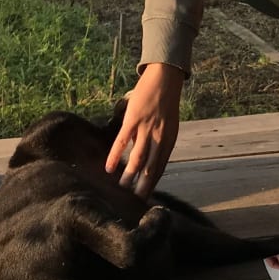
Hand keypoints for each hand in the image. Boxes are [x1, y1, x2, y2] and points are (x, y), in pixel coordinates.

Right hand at [105, 63, 183, 196]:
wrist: (165, 78)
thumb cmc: (166, 102)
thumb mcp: (169, 125)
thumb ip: (158, 141)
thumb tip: (146, 156)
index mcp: (169, 139)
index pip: (161, 166)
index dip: (154, 182)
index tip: (147, 198)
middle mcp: (159, 137)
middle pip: (151, 166)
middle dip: (143, 185)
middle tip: (136, 201)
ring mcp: (146, 128)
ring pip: (137, 157)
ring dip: (129, 174)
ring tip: (122, 188)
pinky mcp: (134, 119)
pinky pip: (122, 141)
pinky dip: (115, 155)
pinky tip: (109, 168)